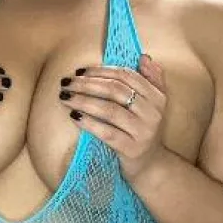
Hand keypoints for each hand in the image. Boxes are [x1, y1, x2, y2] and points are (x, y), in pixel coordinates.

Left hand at [59, 55, 167, 183]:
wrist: (150, 166)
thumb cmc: (142, 130)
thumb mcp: (153, 104)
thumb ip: (152, 79)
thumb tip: (144, 56)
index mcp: (157, 97)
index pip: (126, 76)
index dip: (101, 71)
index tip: (80, 71)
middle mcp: (153, 113)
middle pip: (116, 90)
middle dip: (87, 84)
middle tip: (66, 82)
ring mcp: (143, 132)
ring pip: (109, 110)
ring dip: (83, 100)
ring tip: (65, 96)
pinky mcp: (132, 149)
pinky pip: (107, 132)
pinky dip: (89, 123)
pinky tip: (74, 117)